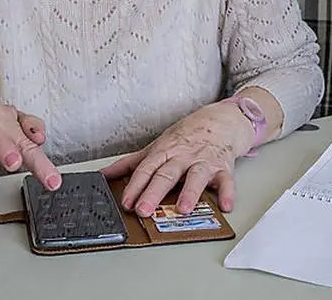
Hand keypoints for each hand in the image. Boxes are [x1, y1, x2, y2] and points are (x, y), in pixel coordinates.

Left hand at [101, 102, 252, 217]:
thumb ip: (131, 163)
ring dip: (190, 192)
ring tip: (182, 209)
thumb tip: (103, 175)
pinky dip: (227, 194)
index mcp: (165, 152)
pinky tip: (225, 207)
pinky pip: (227, 182)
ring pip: (196, 176)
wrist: (220, 121)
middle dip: (154, 192)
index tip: (126, 202)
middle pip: (167, 174)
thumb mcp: (157, 146)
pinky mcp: (224, 168)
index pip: (146, 169)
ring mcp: (204, 161)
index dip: (135, 186)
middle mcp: (183, 156)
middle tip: (144, 210)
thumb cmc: (186, 137)